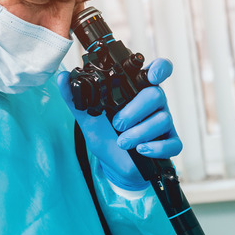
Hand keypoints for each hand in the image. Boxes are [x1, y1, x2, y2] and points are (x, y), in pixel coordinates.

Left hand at [57, 58, 182, 189]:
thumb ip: (75, 97)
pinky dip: (156, 147)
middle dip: (134, 110)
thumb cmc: (105, 136)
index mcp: (137, 91)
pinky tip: (141, 150)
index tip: (151, 76)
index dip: (160, 69)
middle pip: (156, 94)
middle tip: (117, 124)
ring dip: (139, 132)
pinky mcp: (169, 143)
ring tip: (122, 142)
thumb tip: (62, 77)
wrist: (112, 164)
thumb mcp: (87, 116)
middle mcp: (154, 104)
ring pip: (162, 119)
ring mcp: (164, 123)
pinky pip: (172, 143)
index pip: (158, 71)